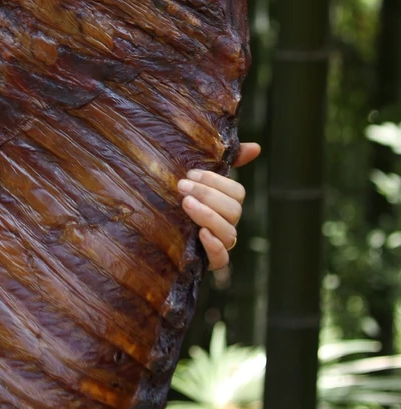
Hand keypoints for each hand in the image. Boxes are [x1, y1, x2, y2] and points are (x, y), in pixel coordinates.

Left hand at [177, 142, 260, 271]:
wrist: (153, 233)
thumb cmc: (178, 199)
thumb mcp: (195, 179)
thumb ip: (225, 162)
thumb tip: (256, 147)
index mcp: (225, 203)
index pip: (237, 192)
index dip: (216, 182)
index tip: (190, 173)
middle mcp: (226, 223)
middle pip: (234, 211)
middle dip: (208, 195)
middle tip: (181, 187)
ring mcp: (219, 243)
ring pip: (229, 233)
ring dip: (208, 216)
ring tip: (186, 204)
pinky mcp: (207, 261)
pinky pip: (221, 259)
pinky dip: (214, 246)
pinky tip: (201, 234)